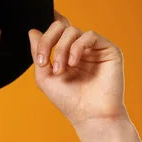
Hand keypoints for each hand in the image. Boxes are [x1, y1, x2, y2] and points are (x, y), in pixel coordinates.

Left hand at [28, 11, 126, 127]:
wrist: (90, 115)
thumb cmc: (68, 100)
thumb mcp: (44, 77)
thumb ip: (38, 54)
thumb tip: (32, 31)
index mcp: (65, 52)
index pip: (52, 32)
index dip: (43, 38)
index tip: (40, 60)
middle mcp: (79, 48)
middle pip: (60, 26)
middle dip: (47, 42)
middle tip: (45, 62)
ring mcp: (94, 48)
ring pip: (72, 31)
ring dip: (60, 49)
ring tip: (60, 70)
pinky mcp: (109, 50)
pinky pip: (89, 36)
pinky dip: (76, 47)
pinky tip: (73, 64)